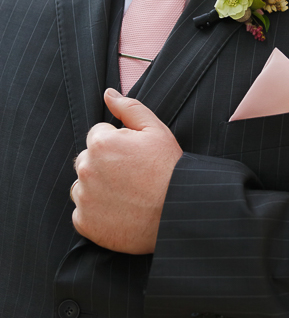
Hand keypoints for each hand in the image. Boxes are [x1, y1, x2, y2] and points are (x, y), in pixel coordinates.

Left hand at [71, 88, 181, 253]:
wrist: (177, 210)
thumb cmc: (168, 168)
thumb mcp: (156, 130)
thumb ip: (129, 107)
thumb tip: (108, 94)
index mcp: (101, 143)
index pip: (98, 135)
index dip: (118, 143)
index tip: (134, 157)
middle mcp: (87, 169)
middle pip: (87, 159)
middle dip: (104, 163)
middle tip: (131, 175)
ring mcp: (84, 197)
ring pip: (83, 185)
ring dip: (97, 187)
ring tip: (126, 194)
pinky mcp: (85, 222)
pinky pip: (82, 212)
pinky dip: (96, 212)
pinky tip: (119, 210)